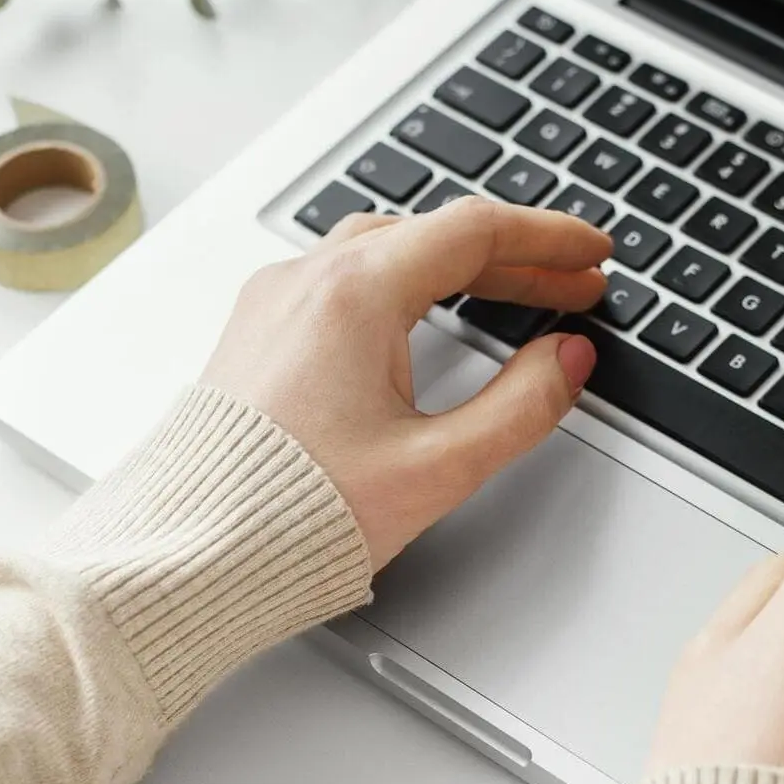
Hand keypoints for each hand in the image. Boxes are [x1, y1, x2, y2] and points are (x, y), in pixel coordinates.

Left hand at [201, 198, 610, 569]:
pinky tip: (426, 316)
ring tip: (511, 297)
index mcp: (353, 293)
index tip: (593, 253)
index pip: (476, 231)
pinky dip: (404, 284)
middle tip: (571, 286)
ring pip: (385, 252)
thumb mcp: (436, 468)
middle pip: (433, 236)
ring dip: (456, 268)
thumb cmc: (288, 514)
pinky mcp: (257, 334)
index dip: (549, 238)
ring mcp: (275, 303)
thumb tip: (567, 362)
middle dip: (513, 258)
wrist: (190, 552)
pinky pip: (342, 280)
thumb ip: (520, 407)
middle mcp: (307, 281)